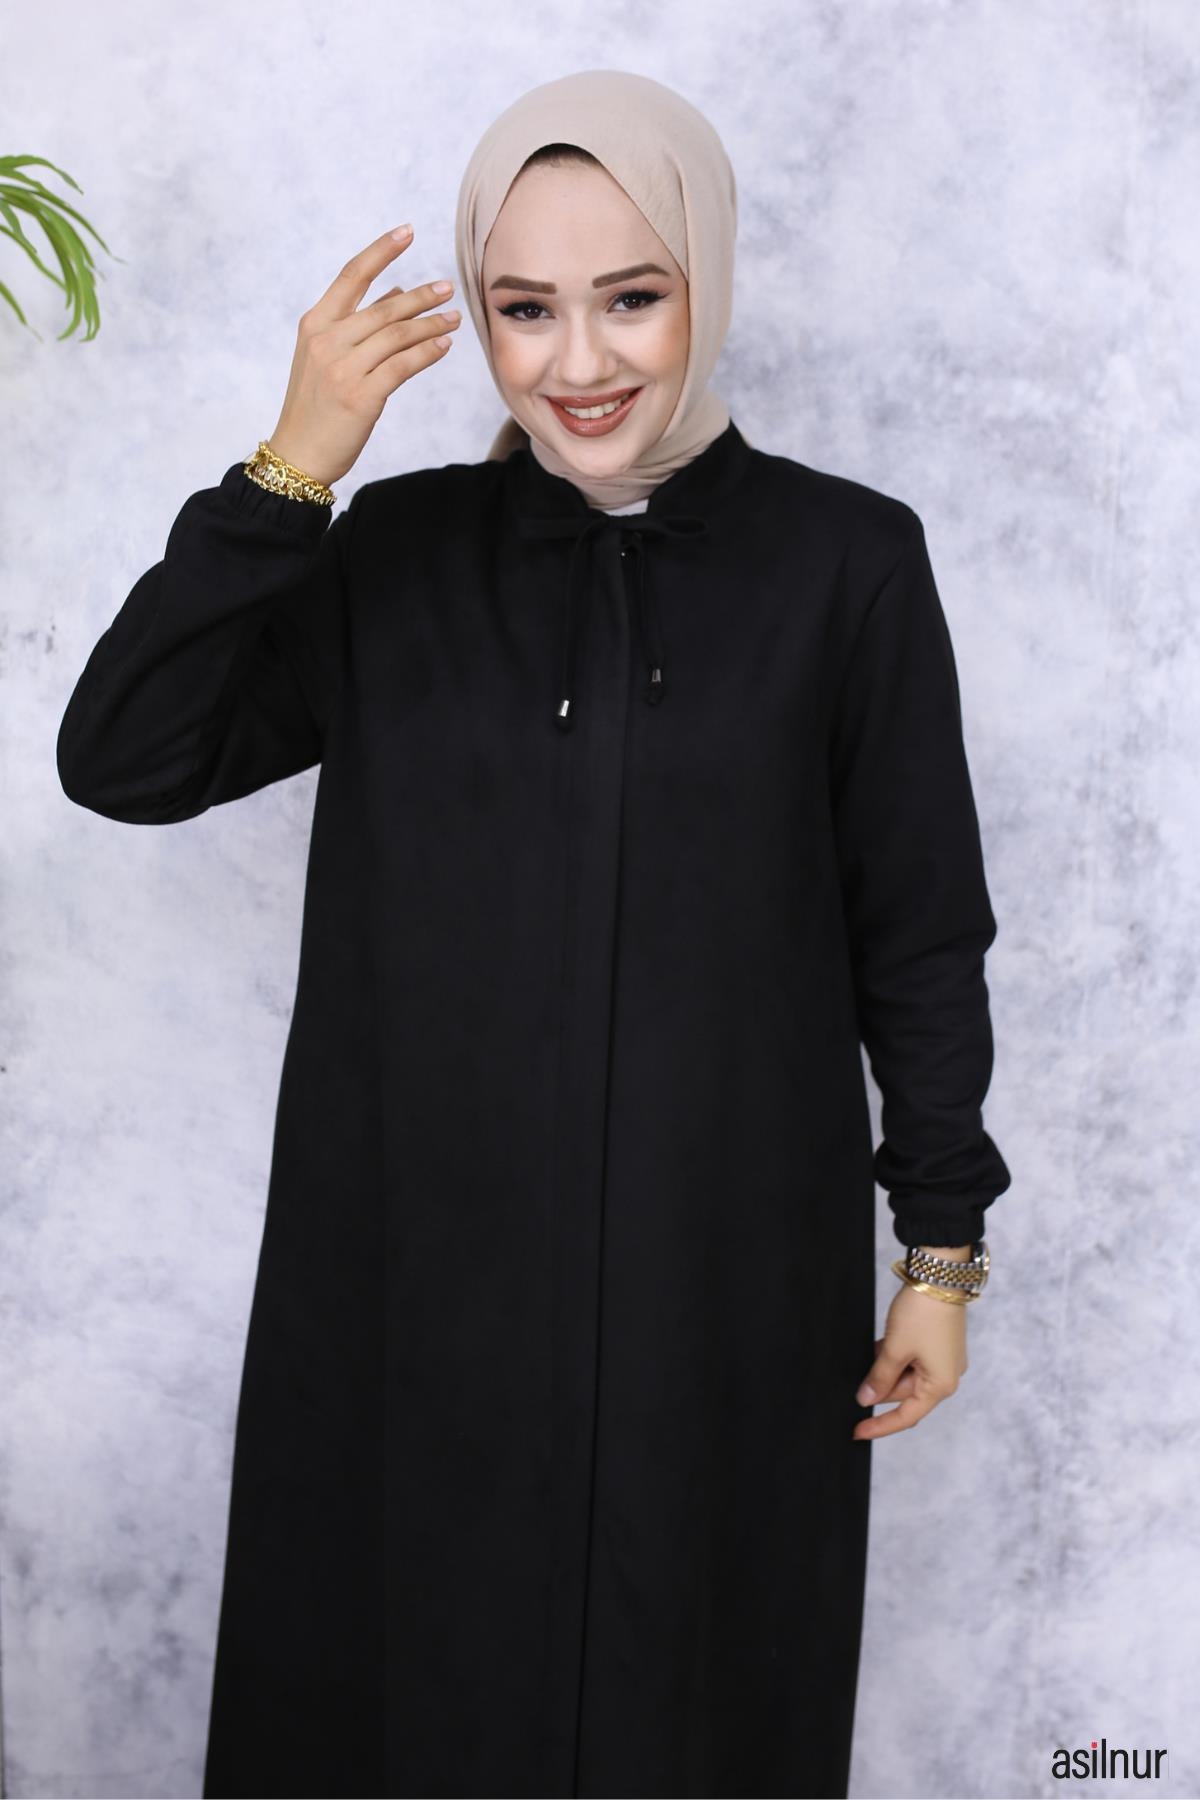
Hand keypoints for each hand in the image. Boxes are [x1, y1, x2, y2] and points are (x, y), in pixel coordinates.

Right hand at [266, 224, 461, 489]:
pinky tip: (443, 346)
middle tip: (447, 288)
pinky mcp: (361, 396)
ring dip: (430, 324)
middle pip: (384, 308)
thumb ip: (358, 323)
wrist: (298, 454)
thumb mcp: (326, 357)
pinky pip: (403, 366)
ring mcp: (343, 368)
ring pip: (397, 335)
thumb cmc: (315, 407)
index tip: (407, 231)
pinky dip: (427, 353)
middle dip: (420, 297)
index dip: (381, 251)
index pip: (352, 276)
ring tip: (454, 318)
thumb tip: (395, 291)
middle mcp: (327, 341)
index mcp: (315, 325)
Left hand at [851, 1282, 969, 1438]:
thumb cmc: (922, 1314)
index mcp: (940, 1385)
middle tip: (855, 1382)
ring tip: (867, 1358)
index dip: (879, 1426)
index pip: (906, 1416)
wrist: (939, 1275)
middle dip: (880, 1389)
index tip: (857, 1432)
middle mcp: (947, 1376)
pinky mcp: (938, 1343)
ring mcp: (943, 1359)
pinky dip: (894, 1358)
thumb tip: (867, 1400)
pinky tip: (878, 1347)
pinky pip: (913, 1360)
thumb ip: (879, 1378)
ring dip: (886, 1371)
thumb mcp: (894, 1349)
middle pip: (906, 1395)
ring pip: (908, 1376)